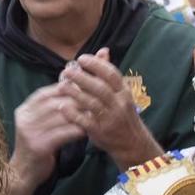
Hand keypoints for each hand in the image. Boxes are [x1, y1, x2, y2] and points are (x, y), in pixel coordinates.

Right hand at [9, 84, 86, 185]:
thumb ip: (48, 110)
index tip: (80, 88)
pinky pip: (63, 133)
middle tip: (93, 100)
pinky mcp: (39, 146)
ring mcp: (30, 133)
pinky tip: (86, 131)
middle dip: (75, 101)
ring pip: (60, 117)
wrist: (23, 172)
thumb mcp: (37, 124)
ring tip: (93, 114)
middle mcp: (24, 119)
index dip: (62, 89)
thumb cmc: (36, 145)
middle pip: (54, 103)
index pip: (44, 93)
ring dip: (79, 115)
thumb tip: (70, 90)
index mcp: (23, 111)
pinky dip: (76, 130)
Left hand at [58, 50, 159, 167]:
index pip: (111, 74)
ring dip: (75, 93)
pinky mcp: (101, 132)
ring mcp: (111, 119)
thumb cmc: (122, 115)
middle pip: (100, 87)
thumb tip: (103, 50)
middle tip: (66, 70)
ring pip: (92, 104)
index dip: (96, 65)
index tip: (81, 59)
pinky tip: (62, 106)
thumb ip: (109, 74)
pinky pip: (86, 122)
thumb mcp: (120, 94)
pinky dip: (73, 114)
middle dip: (82, 77)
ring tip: (61, 85)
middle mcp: (119, 104)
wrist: (132, 144)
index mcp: (124, 92)